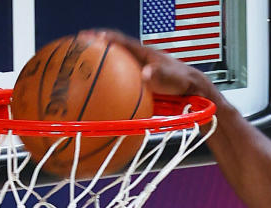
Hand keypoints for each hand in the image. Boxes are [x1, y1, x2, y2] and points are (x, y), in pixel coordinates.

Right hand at [82, 29, 212, 98]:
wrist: (197, 97)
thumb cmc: (186, 84)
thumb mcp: (174, 78)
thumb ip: (161, 76)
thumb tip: (145, 75)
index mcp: (144, 55)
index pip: (120, 42)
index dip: (103, 39)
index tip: (86, 37)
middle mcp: (138, 64)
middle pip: (111, 56)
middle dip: (93, 54)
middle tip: (74, 53)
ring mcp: (137, 78)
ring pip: (114, 75)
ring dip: (98, 75)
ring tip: (80, 79)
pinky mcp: (139, 91)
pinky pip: (120, 92)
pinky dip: (109, 96)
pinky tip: (99, 107)